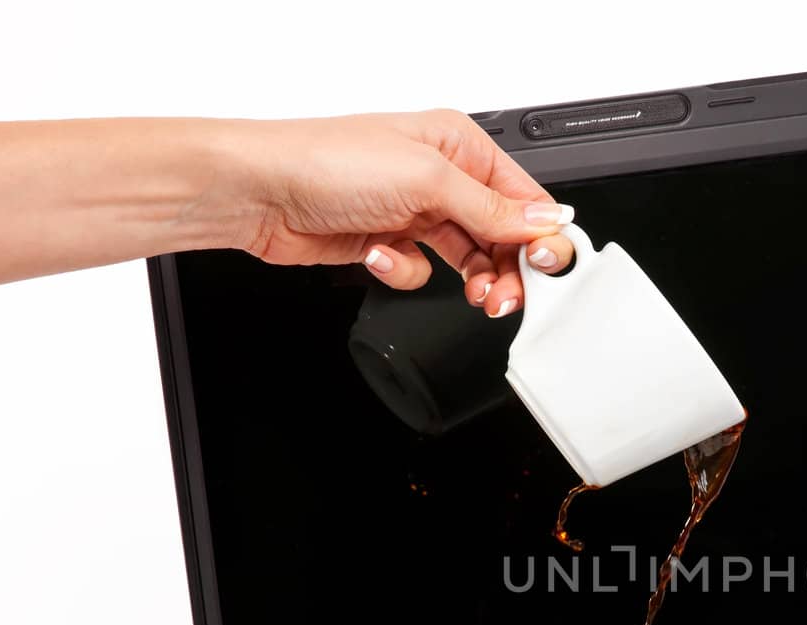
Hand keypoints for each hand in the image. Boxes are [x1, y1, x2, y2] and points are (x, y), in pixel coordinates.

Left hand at [233, 109, 574, 315]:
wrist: (258, 192)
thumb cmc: (326, 162)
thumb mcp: (426, 180)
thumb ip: (491, 207)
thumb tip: (544, 220)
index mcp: (458, 146)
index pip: (523, 198)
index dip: (540, 236)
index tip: (547, 270)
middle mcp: (441, 177)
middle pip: (501, 235)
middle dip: (508, 269)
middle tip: (507, 297)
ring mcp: (414, 211)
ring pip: (468, 259)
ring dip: (472, 280)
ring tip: (474, 294)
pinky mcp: (390, 242)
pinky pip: (423, 272)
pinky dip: (407, 273)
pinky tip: (384, 258)